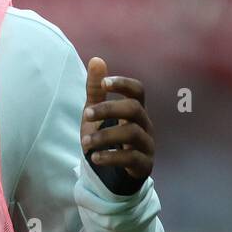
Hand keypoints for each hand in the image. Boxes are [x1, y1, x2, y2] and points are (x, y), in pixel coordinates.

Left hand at [80, 56, 154, 182]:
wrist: (114, 172)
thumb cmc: (108, 137)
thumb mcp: (97, 112)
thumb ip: (96, 89)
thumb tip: (96, 59)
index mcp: (135, 109)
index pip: (138, 90)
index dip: (123, 84)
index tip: (104, 83)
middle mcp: (145, 124)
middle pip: (134, 108)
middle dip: (108, 109)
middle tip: (86, 115)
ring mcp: (147, 144)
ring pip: (132, 133)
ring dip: (104, 136)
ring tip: (84, 143)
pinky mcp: (144, 164)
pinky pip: (131, 158)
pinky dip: (111, 157)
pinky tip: (95, 157)